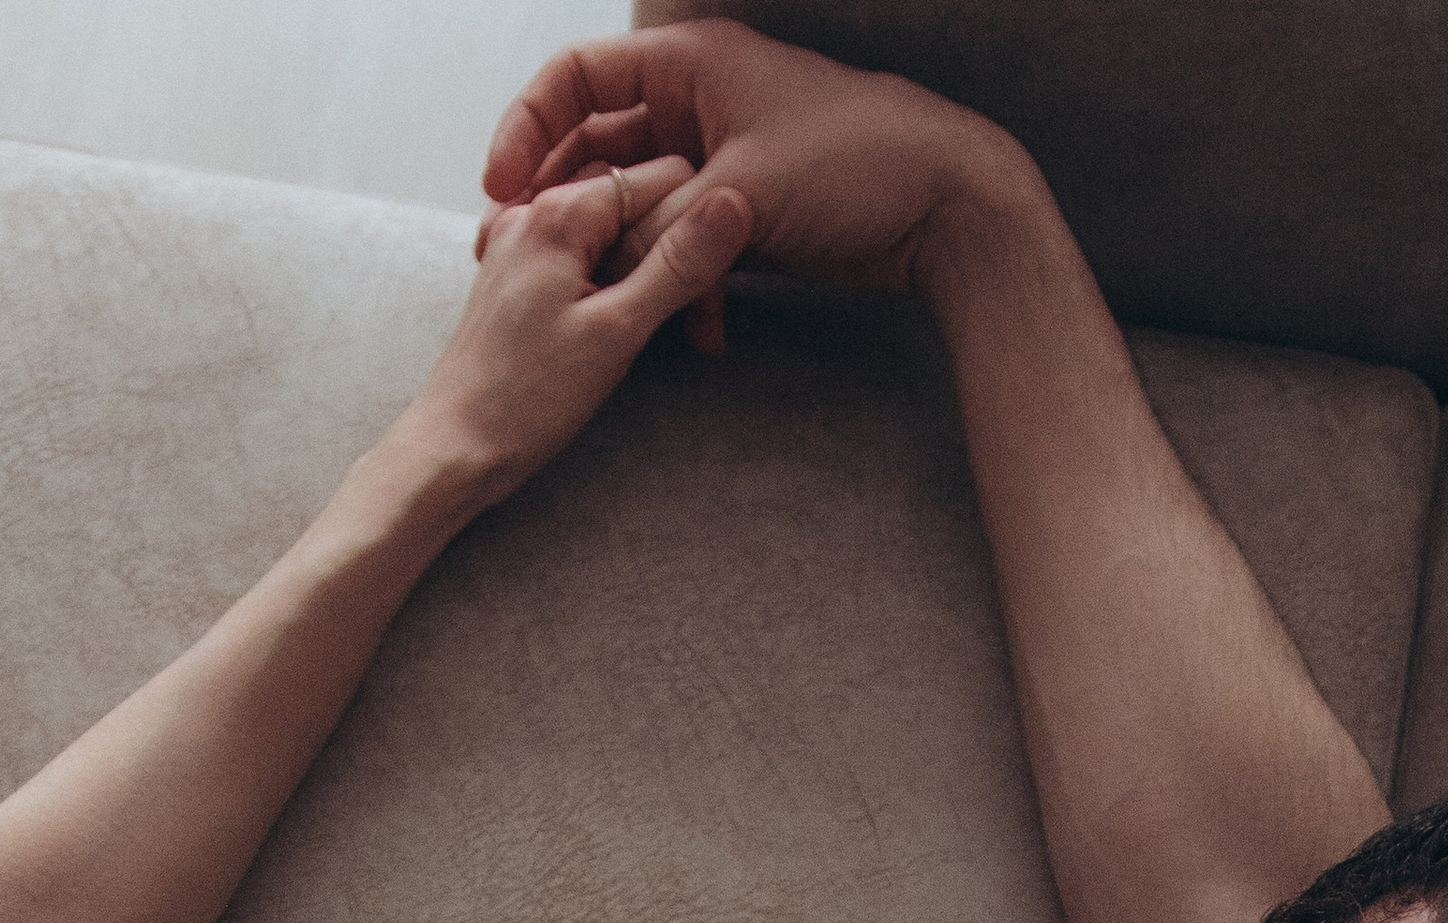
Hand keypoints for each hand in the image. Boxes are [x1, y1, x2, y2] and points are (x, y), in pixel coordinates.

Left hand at [402, 154, 753, 512]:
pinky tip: (614, 331)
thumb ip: (677, 264)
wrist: (451, 449)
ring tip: (651, 340)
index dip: (700, 236)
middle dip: (674, 261)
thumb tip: (736, 202)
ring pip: (613, 234)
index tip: (706, 306)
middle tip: (696, 334)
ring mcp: (522, 240)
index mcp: (560, 210)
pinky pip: (583, 258)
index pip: (665, 179)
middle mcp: (535, 209)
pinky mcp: (519, 274)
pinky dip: (612, 288)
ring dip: (647, 280)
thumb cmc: (524, 401)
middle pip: (638, 204)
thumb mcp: (616, 332)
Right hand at [485, 24, 1013, 341]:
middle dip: (568, 214)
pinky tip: (695, 334)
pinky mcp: (739, 214)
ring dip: (627, 265)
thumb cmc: (854, 166)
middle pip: (594, 150)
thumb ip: (654, 224)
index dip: (525, 131)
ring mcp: (716, 159)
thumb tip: (600, 258)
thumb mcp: (736, 197)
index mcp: (687, 63)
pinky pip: (681, 248)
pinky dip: (680, 288)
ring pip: (636, 210)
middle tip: (534, 268)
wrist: (946, 205)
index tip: (500, 193)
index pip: (574, 79)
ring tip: (614, 314)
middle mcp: (694, 102)